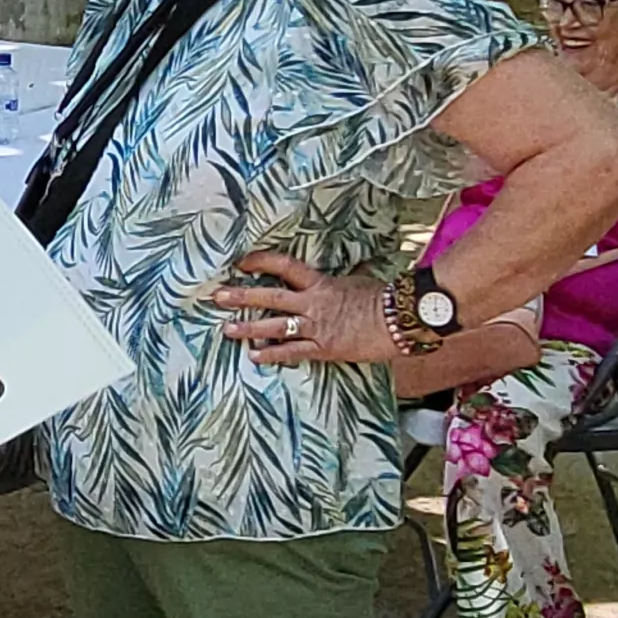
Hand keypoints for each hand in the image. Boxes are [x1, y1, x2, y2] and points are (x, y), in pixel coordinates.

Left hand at [213, 249, 396, 366]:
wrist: (400, 321)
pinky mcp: (323, 348)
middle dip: (241, 296)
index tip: (242, 263)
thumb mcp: (358, 280)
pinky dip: (272, 354)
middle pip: (269, 297)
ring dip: (248, 328)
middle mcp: (312, 303)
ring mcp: (316, 327)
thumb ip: (343, 277)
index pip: (284, 266)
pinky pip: (291, 352)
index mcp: (320, 283)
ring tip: (226, 329)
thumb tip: (349, 266)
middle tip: (217, 296)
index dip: (261, 262)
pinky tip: (254, 356)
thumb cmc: (382, 299)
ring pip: (274, 326)